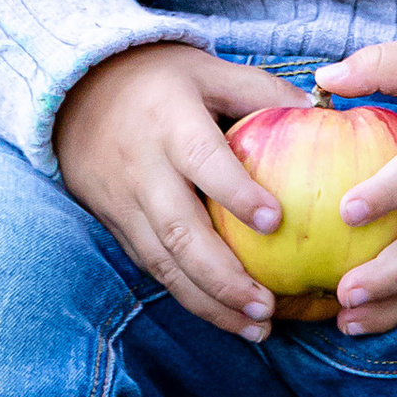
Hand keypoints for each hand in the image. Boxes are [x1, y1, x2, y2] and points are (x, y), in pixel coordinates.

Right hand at [54, 43, 288, 339]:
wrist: (76, 90)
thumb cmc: (158, 78)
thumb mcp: (208, 70)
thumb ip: (260, 91)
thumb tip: (320, 110)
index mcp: (170, 121)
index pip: (201, 160)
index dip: (234, 192)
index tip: (274, 220)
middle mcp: (143, 167)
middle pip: (179, 230)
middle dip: (223, 276)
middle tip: (268, 305)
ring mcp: (124, 202)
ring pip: (163, 262)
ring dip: (209, 302)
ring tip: (256, 326)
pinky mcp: (116, 225)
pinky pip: (151, 267)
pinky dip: (188, 296)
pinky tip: (226, 317)